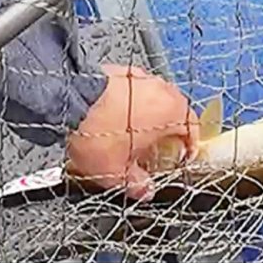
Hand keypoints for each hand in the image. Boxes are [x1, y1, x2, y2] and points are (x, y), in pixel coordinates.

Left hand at [65, 64, 199, 199]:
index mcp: (171, 112)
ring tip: (131, 135)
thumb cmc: (98, 130)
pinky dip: (128, 104)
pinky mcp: (121, 71)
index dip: (189, 146)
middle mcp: (161, 90)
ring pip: (153, 100)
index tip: (182, 156)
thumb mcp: (118, 171)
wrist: (69, 100)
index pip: (193, 128)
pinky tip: (114, 119)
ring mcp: (141, 78)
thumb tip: (144, 190)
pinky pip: (132, 91)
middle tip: (156, 149)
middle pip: (174, 112)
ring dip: (147, 116)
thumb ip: (137, 184)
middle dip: (166, 132)